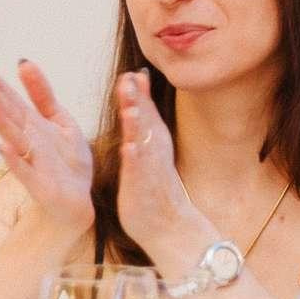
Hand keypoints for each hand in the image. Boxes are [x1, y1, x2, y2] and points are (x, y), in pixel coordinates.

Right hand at [0, 60, 92, 239]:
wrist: (78, 199)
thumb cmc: (66, 160)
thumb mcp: (61, 120)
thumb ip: (42, 94)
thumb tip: (23, 62)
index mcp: (32, 125)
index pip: (11, 101)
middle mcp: (27, 141)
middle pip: (8, 115)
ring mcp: (31, 162)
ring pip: (13, 138)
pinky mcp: (38, 184)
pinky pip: (25, 171)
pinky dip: (14, 160)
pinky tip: (2, 147)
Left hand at [111, 70, 206, 259]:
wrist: (170, 227)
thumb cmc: (155, 189)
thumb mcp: (150, 151)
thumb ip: (144, 124)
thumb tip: (137, 99)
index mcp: (154, 141)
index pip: (146, 111)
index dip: (139, 91)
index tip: (132, 72)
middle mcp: (155, 151)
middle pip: (145, 121)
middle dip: (137, 99)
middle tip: (130, 77)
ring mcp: (150, 169)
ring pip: (143, 143)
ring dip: (138, 125)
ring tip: (129, 107)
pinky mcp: (143, 188)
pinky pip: (139, 172)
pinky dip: (136, 159)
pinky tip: (131, 147)